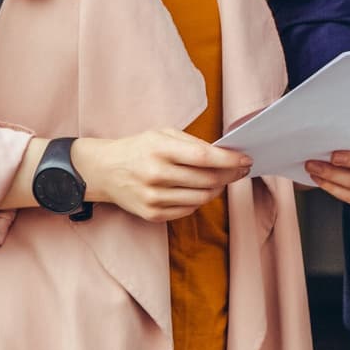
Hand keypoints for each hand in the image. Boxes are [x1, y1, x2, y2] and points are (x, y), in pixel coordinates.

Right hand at [72, 128, 250, 223]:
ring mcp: (153, 197)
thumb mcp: (162, 134)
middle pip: (207, 180)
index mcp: (159, 149)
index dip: (229, 160)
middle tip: (240, 170)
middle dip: (230, 175)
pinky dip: (200, 200)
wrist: (104, 170)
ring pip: (202, 198)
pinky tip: (200, 189)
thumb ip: (192, 143)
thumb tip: (226, 154)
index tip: (246, 159)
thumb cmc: (139, 148)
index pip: (204, 157)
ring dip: (218, 189)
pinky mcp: (152, 214)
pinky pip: (189, 210)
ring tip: (222, 179)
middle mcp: (156, 174)